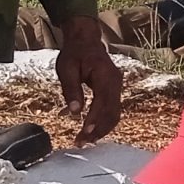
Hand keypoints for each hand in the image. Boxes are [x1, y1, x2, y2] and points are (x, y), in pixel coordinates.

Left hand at [56, 17, 123, 143]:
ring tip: (86, 140)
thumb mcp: (67, 68)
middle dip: (97, 129)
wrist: (85, 40)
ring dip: (102, 129)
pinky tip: (92, 131)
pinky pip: (113, 110)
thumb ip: (71, 90)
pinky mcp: (114, 91)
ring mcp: (117, 87)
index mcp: (104, 75)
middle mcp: (115, 82)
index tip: (84, 133)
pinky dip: (104, 123)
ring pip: (114, 114)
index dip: (94, 120)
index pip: (102, 102)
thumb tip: (74, 112)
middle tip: (81, 142)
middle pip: (111, 112)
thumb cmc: (74, 53)